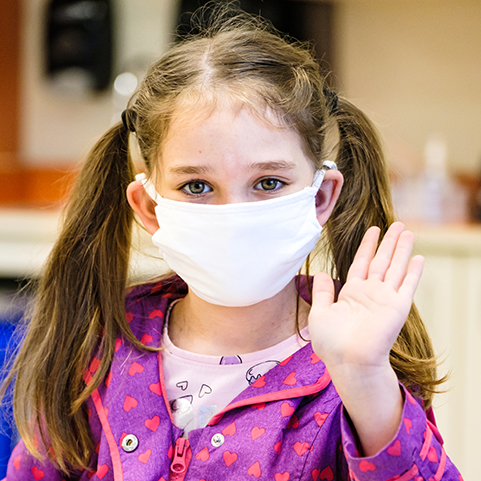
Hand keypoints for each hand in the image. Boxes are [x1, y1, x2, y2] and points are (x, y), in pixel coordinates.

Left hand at [309, 221, 423, 372]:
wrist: (348, 361)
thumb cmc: (332, 343)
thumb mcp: (320, 312)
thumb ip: (322, 292)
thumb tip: (321, 273)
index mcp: (352, 293)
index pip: (362, 262)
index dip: (368, 245)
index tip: (373, 230)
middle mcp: (370, 293)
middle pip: (382, 260)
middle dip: (389, 242)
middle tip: (398, 224)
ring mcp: (385, 299)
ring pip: (395, 267)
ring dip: (402, 250)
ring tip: (408, 232)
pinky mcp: (398, 306)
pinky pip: (408, 285)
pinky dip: (414, 271)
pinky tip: (418, 258)